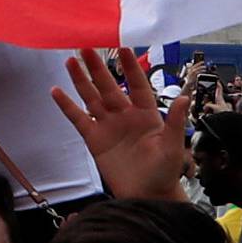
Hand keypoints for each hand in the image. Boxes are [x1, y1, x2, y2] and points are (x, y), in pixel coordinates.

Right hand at [50, 49, 189, 202]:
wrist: (147, 196)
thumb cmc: (164, 171)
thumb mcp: (172, 146)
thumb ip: (175, 121)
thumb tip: (185, 97)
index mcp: (146, 113)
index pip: (137, 84)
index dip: (130, 67)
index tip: (122, 47)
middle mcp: (125, 115)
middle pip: (109, 86)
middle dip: (98, 67)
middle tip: (86, 46)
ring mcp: (108, 126)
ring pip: (92, 97)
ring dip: (81, 80)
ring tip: (71, 61)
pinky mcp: (94, 139)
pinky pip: (78, 118)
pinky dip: (67, 105)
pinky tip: (56, 91)